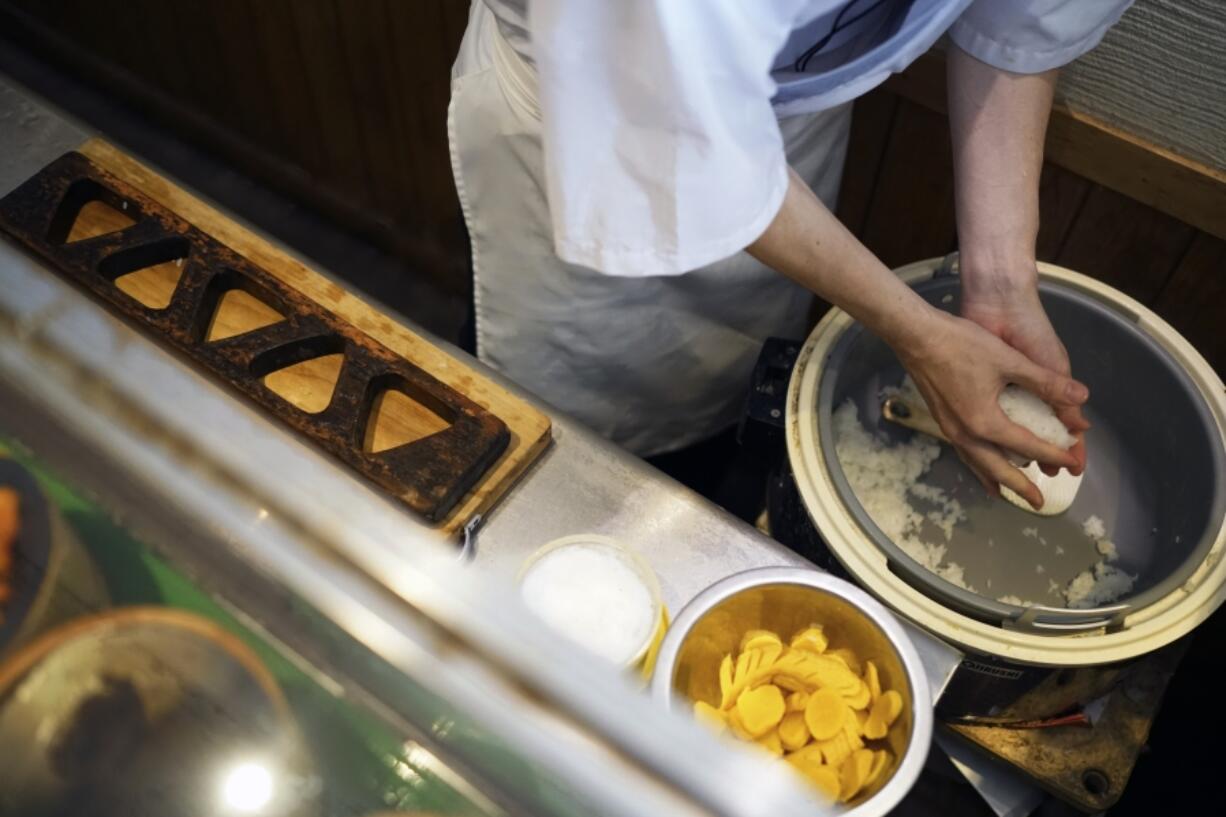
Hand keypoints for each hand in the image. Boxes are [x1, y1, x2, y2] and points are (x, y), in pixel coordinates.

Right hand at [896, 309, 1088, 509]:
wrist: (915, 336)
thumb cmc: (961, 344)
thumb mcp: (1009, 360)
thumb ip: (1046, 382)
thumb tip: (1082, 397)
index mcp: (986, 422)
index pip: (1027, 446)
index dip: (1054, 454)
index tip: (1072, 461)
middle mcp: (966, 433)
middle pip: (997, 469)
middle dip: (1020, 486)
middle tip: (1039, 502)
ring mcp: (950, 429)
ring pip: (976, 464)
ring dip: (994, 480)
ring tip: (1005, 494)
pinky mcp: (942, 420)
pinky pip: (964, 453)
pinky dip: (976, 465)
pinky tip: (978, 462)